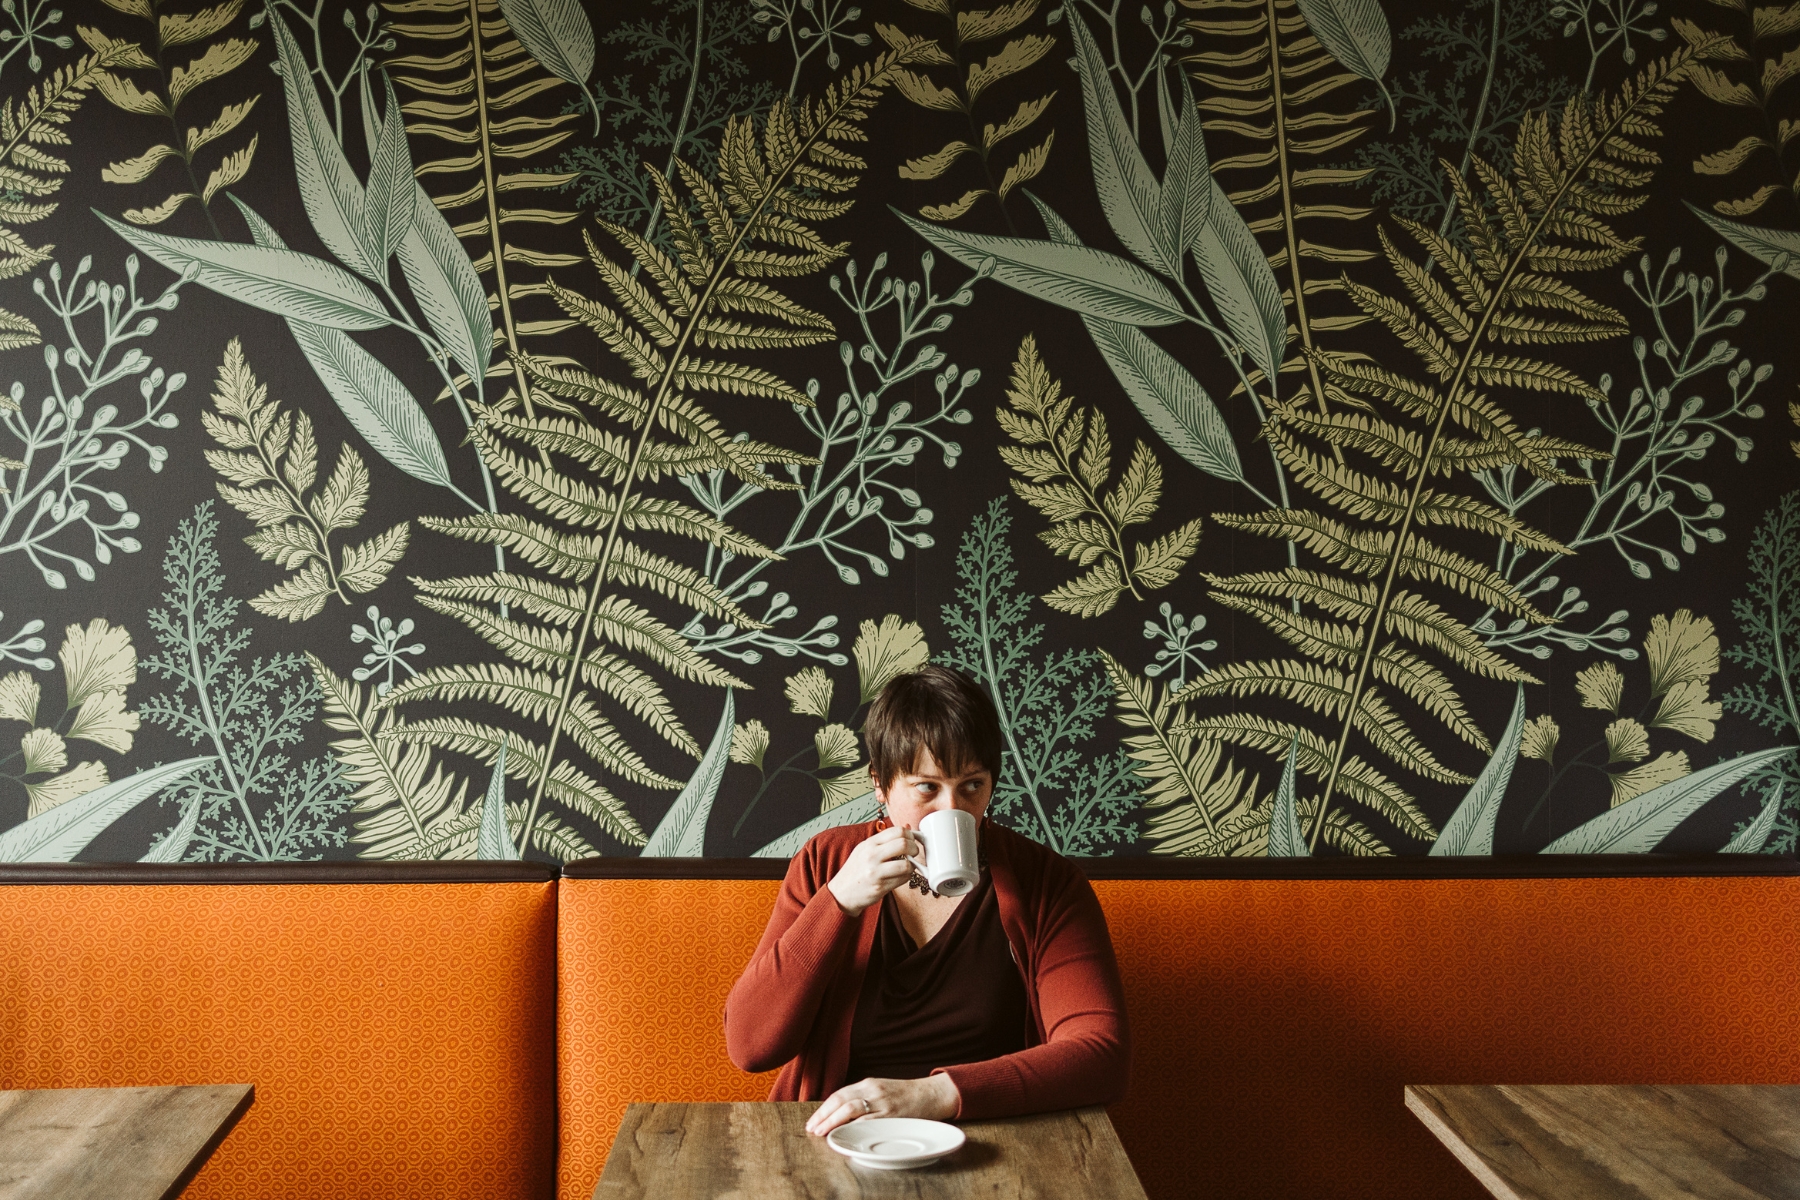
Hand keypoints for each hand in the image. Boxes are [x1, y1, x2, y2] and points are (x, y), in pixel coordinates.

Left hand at [804, 1074, 959, 1136]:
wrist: (931, 1094)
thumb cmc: (905, 1095)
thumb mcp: (881, 1090)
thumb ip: (863, 1098)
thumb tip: (840, 1114)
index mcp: (868, 1083)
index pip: (839, 1094)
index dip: (824, 1108)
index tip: (813, 1121)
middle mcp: (873, 1090)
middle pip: (840, 1100)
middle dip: (823, 1115)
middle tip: (812, 1128)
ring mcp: (882, 1102)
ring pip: (850, 1109)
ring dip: (833, 1122)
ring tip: (822, 1132)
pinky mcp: (892, 1115)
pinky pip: (868, 1121)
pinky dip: (853, 1128)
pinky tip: (844, 1135)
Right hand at [826, 824, 918, 915]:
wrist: (841, 893)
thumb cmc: (855, 871)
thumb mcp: (865, 850)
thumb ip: (884, 840)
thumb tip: (907, 828)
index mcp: (869, 843)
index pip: (897, 831)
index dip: (910, 835)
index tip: (912, 840)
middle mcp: (872, 855)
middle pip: (904, 844)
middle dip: (914, 849)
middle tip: (914, 853)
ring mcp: (876, 872)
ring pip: (906, 865)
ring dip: (912, 866)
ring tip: (908, 867)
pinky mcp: (880, 887)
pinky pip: (903, 879)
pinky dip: (907, 877)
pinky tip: (901, 876)